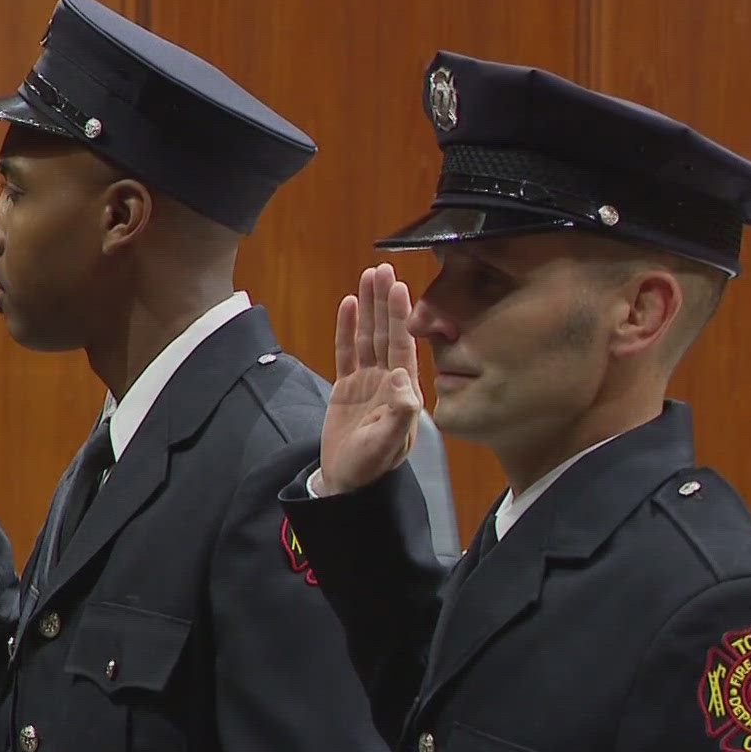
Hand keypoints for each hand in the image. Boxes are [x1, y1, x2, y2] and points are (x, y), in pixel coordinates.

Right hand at [319, 263, 420, 494]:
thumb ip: (399, 413)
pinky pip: (347, 351)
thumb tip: (404, 376)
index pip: (403, 346)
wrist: (346, 482)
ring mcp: (368, 381)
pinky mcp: (347, 386)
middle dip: (384, 302)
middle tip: (382, 269)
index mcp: (404, 392)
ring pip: (368, 337)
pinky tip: (349, 305)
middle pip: (386, 333)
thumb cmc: (370, 467)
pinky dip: (347, 328)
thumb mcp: (387, 444)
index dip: (401, 316)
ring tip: (367, 277)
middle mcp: (389, 381)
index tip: (400, 288)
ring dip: (368, 308)